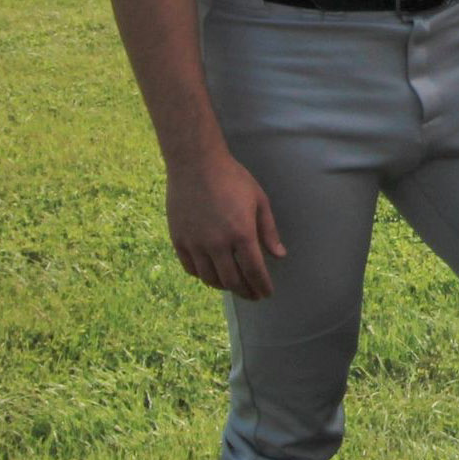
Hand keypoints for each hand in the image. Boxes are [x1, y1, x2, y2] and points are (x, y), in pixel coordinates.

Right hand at [166, 148, 285, 300]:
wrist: (195, 163)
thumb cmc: (232, 179)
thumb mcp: (259, 201)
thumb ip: (269, 231)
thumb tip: (279, 255)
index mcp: (241, 233)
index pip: (254, 271)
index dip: (261, 286)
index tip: (266, 294)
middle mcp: (217, 243)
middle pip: (232, 280)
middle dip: (245, 292)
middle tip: (253, 296)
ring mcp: (195, 243)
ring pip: (210, 278)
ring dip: (224, 286)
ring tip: (234, 286)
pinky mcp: (178, 240)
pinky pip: (191, 268)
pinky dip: (203, 276)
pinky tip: (212, 275)